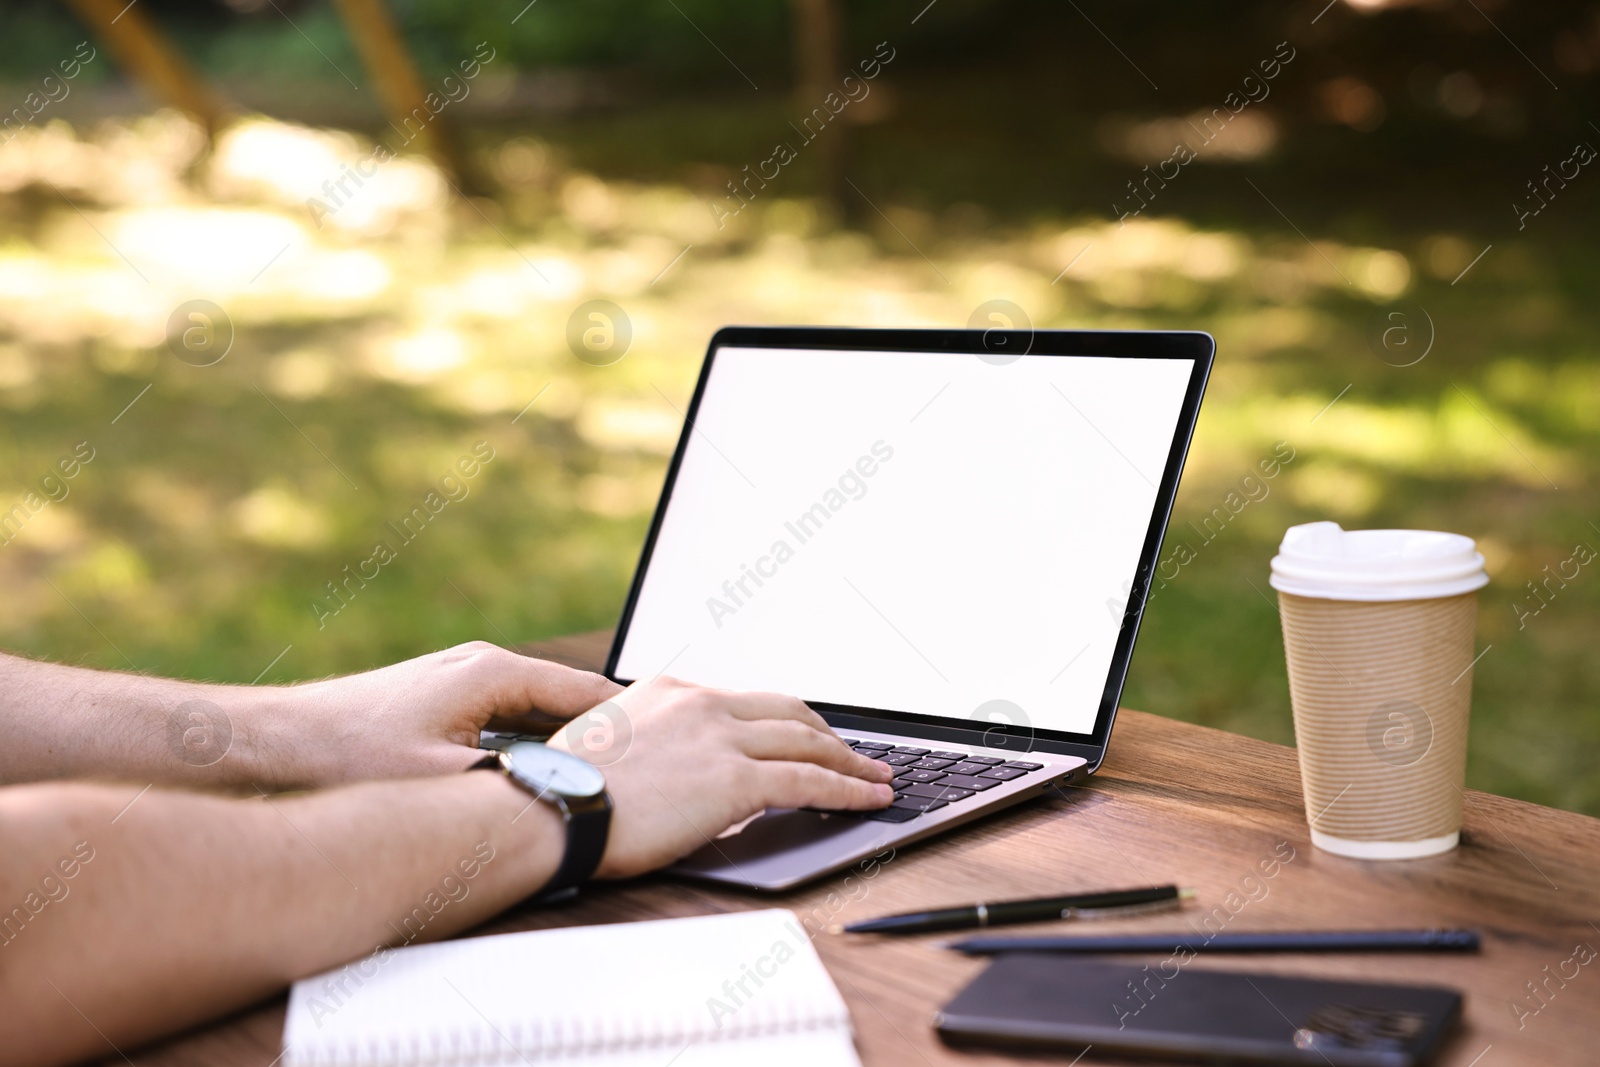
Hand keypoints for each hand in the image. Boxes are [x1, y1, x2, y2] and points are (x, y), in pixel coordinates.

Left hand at [267, 642, 620, 786]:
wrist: (279, 739)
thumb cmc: (352, 753)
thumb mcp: (443, 781)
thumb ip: (510, 786)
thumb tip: (563, 803)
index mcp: (496, 672)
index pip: (589, 692)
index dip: (634, 723)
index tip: (672, 746)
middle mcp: (484, 664)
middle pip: (567, 698)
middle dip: (605, 733)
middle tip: (650, 767)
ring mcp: (462, 677)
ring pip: (537, 708)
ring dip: (566, 739)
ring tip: (605, 774)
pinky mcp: (442, 696)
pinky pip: (508, 715)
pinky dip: (531, 740)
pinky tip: (541, 773)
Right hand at [545, 675, 894, 878]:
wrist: (551, 807)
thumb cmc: (563, 790)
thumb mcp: (605, 745)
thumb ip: (647, 745)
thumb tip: (668, 772)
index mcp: (668, 690)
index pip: (743, 701)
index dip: (782, 720)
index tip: (802, 733)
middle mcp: (701, 703)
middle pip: (787, 711)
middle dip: (827, 733)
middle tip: (852, 752)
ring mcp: (720, 738)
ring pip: (808, 742)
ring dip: (851, 761)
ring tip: (877, 776)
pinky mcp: (733, 780)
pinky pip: (809, 781)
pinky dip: (848, 789)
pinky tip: (869, 798)